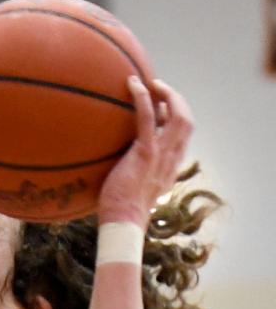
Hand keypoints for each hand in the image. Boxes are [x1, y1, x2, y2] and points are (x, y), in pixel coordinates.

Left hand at [97, 77, 192, 227]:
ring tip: (150, 83)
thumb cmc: (122, 214)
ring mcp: (161, 154)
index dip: (177, 118)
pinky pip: (148, 117)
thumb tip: (122, 168)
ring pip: (177, 114)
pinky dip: (143, 97)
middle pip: (187, 121)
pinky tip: (132, 84)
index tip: (163, 109)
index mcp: (171, 168)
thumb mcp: (137, 192)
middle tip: (159, 90)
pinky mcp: (145, 152)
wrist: (123, 224)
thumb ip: (137, 178)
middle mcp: (171, 159)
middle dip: (177, 100)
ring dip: (167, 93)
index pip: (183, 137)